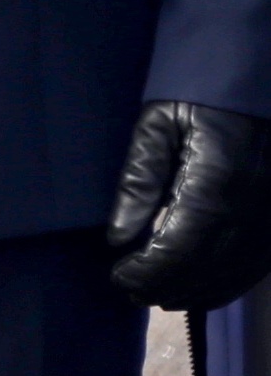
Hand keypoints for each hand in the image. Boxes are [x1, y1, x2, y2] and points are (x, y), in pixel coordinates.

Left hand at [109, 100, 270, 307]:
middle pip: (207, 267)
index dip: (149, 269)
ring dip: (196, 291)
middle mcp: (252, 207)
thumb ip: (138, 179)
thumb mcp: (158, 123)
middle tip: (131, 290)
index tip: (118, 275)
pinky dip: (227, 283)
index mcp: (216, 181)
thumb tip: (118, 235)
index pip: (179, 246)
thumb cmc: (199, 96)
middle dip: (167, 285)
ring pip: (235, 273)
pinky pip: (256, 265)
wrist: (257, 81)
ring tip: (158, 295)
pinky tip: (201, 287)